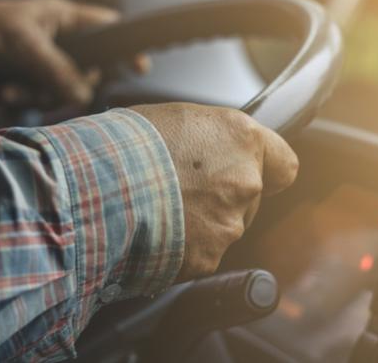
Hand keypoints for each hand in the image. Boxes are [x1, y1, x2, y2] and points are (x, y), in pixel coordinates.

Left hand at [0, 0, 149, 105]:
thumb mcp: (25, 48)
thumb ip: (59, 71)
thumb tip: (85, 96)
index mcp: (62, 16)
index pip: (108, 28)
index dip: (125, 48)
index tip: (140, 69)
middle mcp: (56, 38)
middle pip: (85, 69)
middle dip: (65, 85)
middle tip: (44, 89)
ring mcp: (40, 59)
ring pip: (60, 88)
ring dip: (35, 95)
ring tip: (7, 90)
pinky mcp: (22, 78)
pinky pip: (37, 97)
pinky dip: (20, 99)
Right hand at [131, 103, 298, 281]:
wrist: (93, 188)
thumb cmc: (124, 144)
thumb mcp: (174, 119)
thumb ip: (208, 137)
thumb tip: (209, 148)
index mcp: (241, 139)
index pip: (284, 164)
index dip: (268, 170)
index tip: (254, 172)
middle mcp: (245, 181)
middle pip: (248, 198)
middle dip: (220, 196)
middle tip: (178, 188)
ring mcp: (228, 224)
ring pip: (223, 228)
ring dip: (199, 223)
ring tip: (157, 208)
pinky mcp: (207, 259)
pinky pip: (199, 255)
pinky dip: (180, 249)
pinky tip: (152, 232)